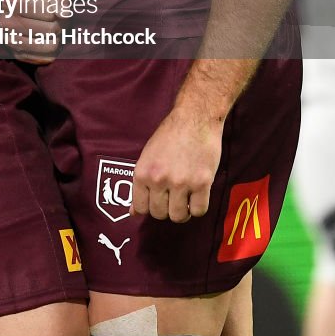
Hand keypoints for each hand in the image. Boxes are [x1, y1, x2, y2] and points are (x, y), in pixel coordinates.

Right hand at [1, 0, 68, 63]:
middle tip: (53, 19)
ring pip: (48, 44)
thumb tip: (63, 14)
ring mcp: (9, 39)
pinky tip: (46, 38)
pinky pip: (45, 57)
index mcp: (11, 0)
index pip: (47, 12)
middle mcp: (6, 21)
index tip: (52, 6)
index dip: (56, 10)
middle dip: (58, 24)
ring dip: (56, 37)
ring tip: (50, 28)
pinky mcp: (17, 54)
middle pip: (49, 29)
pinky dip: (51, 47)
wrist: (27, 8)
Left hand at [130, 104, 223, 222]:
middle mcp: (159, 180)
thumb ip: (141, 184)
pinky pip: (199, 210)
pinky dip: (198, 207)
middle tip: (172, 198)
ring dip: (183, 211)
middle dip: (166, 209)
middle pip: (159, 214)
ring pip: (179, 216)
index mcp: (142, 172)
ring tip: (185, 198)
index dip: (149, 207)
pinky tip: (197, 195)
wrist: (194, 119)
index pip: (141, 207)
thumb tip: (133, 212)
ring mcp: (180, 183)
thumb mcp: (147, 156)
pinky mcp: (201, 183)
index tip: (156, 203)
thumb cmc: (170, 135)